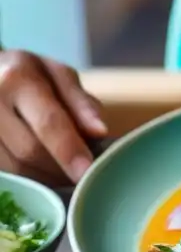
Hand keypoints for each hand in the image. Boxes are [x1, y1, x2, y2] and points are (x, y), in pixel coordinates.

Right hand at [0, 50, 106, 183]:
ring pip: (13, 167)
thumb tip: (100, 132)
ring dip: (44, 177)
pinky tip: (40, 171)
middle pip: (29, 150)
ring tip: (63, 172)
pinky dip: (26, 177)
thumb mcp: (59, 76)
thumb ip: (81, 103)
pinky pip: (3, 171)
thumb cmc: (29, 74)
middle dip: (60, 168)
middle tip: (83, 174)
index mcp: (18, 79)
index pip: (48, 122)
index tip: (87, 172)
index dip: (69, 150)